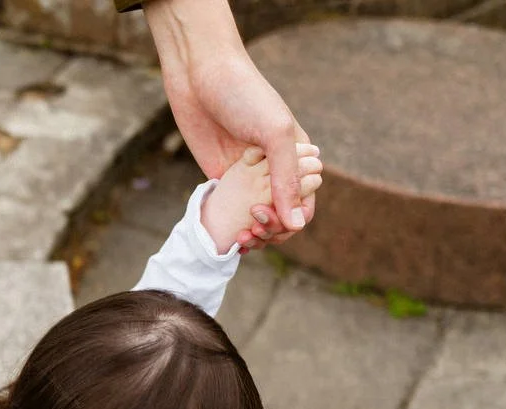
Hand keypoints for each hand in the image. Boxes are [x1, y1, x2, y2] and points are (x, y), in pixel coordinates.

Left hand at [144, 0, 314, 250]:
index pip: (305, 204)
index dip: (291, 220)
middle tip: (250, 225)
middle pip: (281, 216)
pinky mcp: (222, 177)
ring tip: (238, 237)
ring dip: (252, 234)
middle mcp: (274, 169)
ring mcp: (248, 175)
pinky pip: (232, 211)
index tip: (265, 215)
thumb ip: (288, 179)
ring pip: (256, 219)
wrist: (200, 74)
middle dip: (270, 230)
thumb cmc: (245, 95)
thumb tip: (297, 224)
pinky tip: (226, 237)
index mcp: (298, 158)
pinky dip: (231, 228)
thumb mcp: (275, 133)